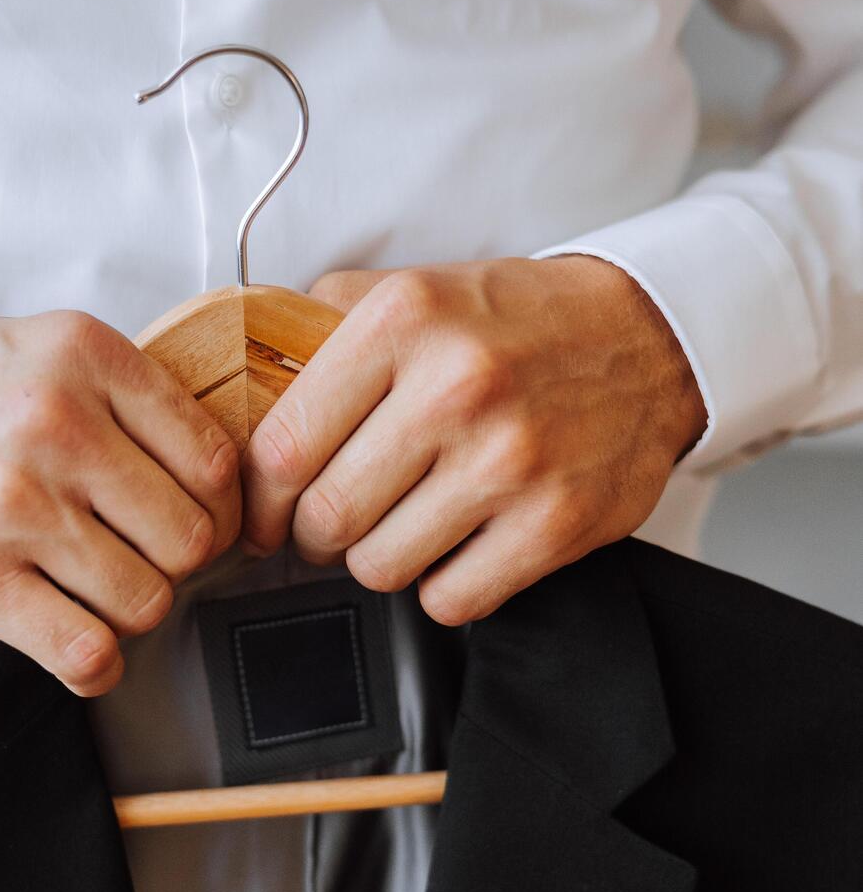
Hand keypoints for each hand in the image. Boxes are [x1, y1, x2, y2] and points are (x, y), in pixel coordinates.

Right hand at [0, 311, 239, 694]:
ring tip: (89, 592)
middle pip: (191, 539)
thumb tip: (215, 476)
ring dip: (125, 612)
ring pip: (147, 600)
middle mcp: (54, 425)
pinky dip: (95, 665)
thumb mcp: (28, 348)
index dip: (215, 508)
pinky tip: (74, 642)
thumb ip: (119, 395)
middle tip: (132, 557)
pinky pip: (88, 653)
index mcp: (81, 356)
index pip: (215, 461)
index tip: (191, 522)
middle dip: (170, 563)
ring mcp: (13, 507)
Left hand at [239, 255, 707, 623]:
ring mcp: (510, 460)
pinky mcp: (554, 522)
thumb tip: (243, 388)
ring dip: (379, 560)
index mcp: (403, 321)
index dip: (260, 500)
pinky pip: (451, 600)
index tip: (264, 515)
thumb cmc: (517, 325)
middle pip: (326, 518)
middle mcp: (457, 386)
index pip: (282, 446)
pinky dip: (443, 587)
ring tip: (401, 527)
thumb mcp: (415, 291)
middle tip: (331, 526)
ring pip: (380, 567)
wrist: (648, 339)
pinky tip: (456, 546)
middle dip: (314, 537)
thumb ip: (321, 331)